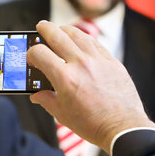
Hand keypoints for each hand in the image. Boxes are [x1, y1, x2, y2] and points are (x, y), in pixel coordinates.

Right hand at [26, 20, 154, 151]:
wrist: (123, 128)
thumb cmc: (92, 124)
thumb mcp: (62, 114)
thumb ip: (46, 100)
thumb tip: (36, 94)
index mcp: (65, 78)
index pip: (40, 53)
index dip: (31, 53)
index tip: (32, 58)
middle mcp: (81, 64)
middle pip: (57, 35)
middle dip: (45, 29)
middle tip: (41, 27)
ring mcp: (98, 61)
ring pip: (78, 34)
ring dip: (65, 29)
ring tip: (60, 30)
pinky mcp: (113, 62)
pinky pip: (95, 43)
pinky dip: (84, 39)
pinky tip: (80, 41)